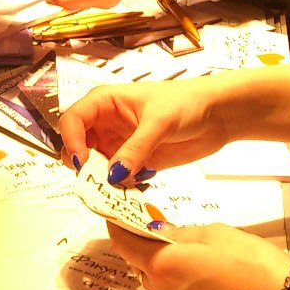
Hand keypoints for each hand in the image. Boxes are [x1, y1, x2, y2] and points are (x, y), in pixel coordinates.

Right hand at [59, 73, 235, 175]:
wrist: (218, 115)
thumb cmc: (189, 102)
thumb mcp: (159, 122)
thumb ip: (136, 149)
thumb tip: (114, 174)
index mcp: (105, 101)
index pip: (72, 120)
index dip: (72, 141)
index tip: (83, 162)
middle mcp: (107, 123)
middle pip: (77, 144)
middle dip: (82, 164)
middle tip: (96, 180)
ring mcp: (119, 143)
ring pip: (94, 165)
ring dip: (100, 179)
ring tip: (116, 188)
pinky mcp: (134, 161)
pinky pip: (115, 177)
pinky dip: (118, 186)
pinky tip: (133, 187)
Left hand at [106, 222, 289, 289]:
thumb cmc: (257, 268)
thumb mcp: (219, 235)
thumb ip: (183, 235)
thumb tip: (160, 234)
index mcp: (163, 266)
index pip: (124, 244)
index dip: (117, 227)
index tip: (116, 216)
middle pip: (145, 268)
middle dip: (151, 251)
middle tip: (169, 234)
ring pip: (165, 288)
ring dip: (173, 273)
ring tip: (203, 259)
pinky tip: (219, 285)